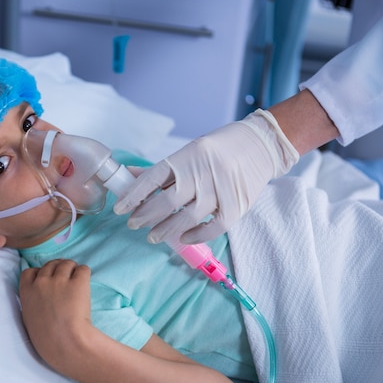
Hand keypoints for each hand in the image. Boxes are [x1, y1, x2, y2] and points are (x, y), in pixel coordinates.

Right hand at [19, 259, 91, 371]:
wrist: (65, 343)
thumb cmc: (47, 339)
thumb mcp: (29, 319)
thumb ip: (33, 302)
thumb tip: (42, 297)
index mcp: (27, 291)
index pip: (30, 271)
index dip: (40, 274)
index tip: (47, 281)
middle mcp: (42, 281)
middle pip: (51, 264)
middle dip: (58, 270)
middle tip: (67, 281)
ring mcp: (60, 280)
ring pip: (67, 263)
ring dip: (72, 270)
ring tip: (77, 283)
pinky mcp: (78, 282)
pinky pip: (83, 269)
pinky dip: (85, 275)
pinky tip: (85, 285)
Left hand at [114, 109, 298, 243]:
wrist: (262, 144)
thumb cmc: (219, 149)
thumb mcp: (189, 152)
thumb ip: (161, 170)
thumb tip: (129, 176)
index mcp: (186, 156)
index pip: (153, 178)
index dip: (133, 195)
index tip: (119, 209)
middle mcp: (202, 172)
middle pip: (167, 201)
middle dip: (145, 216)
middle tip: (133, 225)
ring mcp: (220, 189)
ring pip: (187, 217)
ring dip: (166, 230)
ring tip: (153, 236)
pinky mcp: (237, 205)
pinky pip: (213, 227)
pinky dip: (196, 236)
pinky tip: (183, 238)